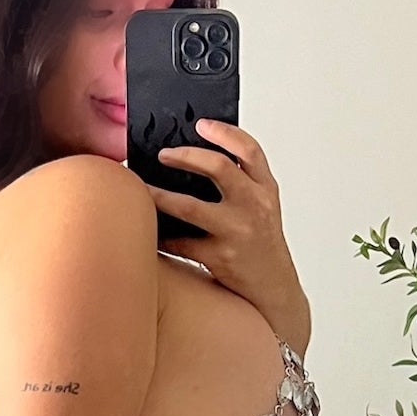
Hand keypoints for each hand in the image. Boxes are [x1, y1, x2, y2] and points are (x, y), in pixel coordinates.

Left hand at [145, 119, 304, 329]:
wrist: (274, 290)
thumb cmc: (262, 247)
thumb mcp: (263, 208)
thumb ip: (242, 183)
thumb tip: (196, 160)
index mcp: (266, 190)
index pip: (249, 150)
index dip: (225, 132)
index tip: (201, 125)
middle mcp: (254, 207)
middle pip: (218, 168)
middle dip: (185, 156)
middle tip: (163, 155)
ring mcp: (237, 232)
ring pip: (190, 206)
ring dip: (159, 196)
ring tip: (143, 189)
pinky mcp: (220, 257)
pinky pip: (180, 242)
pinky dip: (161, 235)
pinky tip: (148, 228)